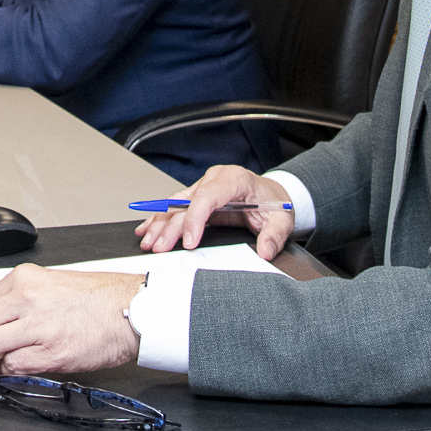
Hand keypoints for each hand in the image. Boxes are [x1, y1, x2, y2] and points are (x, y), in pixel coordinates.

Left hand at [0, 268, 143, 376]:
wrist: (132, 311)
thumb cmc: (100, 299)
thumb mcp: (52, 283)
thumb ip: (21, 299)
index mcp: (25, 279)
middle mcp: (26, 299)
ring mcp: (37, 326)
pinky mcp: (50, 352)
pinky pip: (12, 367)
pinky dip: (7, 373)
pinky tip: (13, 371)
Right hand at [133, 164, 293, 260]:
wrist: (274, 194)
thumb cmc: (274, 203)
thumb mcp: (282, 219)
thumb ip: (274, 236)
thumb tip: (264, 250)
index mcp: (234, 180)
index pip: (207, 197)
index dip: (194, 219)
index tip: (189, 242)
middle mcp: (215, 180)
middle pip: (186, 203)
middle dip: (170, 227)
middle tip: (160, 247)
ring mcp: (205, 186)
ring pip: (176, 204)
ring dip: (160, 223)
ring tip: (148, 241)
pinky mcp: (199, 196)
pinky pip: (176, 206)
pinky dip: (161, 218)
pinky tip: (148, 228)